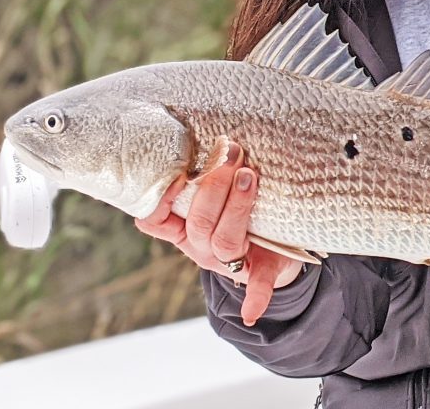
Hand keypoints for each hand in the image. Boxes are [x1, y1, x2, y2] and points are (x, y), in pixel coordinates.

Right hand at [134, 142, 301, 324]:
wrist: (273, 249)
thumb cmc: (236, 208)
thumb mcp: (212, 191)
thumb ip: (195, 170)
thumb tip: (163, 121)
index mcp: (184, 228)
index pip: (155, 219)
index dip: (160, 200)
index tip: (176, 173)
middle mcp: (201, 246)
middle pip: (200, 223)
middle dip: (214, 187)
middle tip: (230, 151)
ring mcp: (230, 261)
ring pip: (225, 241)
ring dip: (237, 209)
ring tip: (249, 175)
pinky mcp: (261, 271)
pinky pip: (256, 285)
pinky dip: (255, 296)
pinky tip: (253, 308)